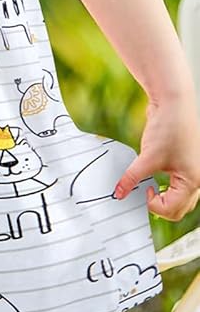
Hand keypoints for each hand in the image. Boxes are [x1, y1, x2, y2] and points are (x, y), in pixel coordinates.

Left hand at [114, 94, 199, 221]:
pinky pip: (178, 184)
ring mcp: (192, 170)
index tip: (141, 190)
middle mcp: (197, 178)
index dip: (153, 204)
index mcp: (193, 181)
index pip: (172, 209)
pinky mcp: (185, 163)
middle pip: (179, 208)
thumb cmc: (170, 127)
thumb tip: (119, 192)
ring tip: (149, 187)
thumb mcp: (147, 157)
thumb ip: (132, 178)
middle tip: (144, 194)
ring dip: (165, 197)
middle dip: (161, 205)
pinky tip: (153, 177)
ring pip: (180, 198)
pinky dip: (166, 186)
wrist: (174, 103)